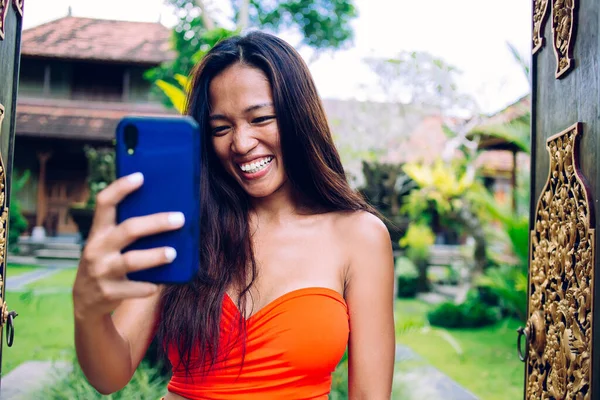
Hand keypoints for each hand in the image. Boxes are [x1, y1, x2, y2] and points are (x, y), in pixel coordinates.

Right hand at [72, 172, 184, 320]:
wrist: (86, 302)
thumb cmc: (106, 264)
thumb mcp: (107, 245)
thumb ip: (125, 231)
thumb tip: (166, 214)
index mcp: (98, 232)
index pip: (104, 203)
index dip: (121, 188)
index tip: (140, 177)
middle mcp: (97, 249)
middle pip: (128, 229)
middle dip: (156, 223)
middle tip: (180, 218)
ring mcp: (101, 272)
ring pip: (131, 260)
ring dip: (154, 256)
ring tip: (173, 253)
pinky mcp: (108, 293)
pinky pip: (133, 288)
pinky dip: (148, 286)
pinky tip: (159, 284)